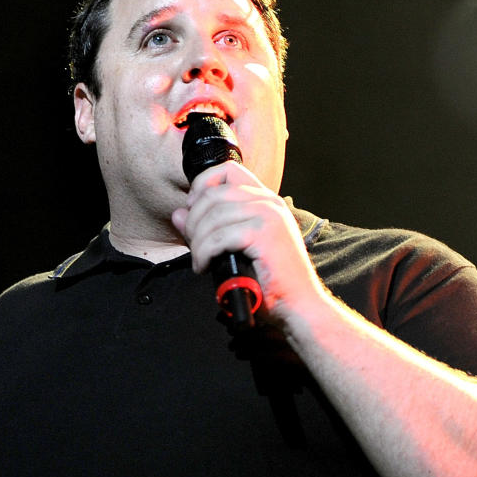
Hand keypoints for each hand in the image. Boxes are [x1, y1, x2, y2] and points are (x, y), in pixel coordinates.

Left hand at [171, 159, 325, 325]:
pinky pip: (218, 236)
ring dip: (197, 243)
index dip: (202, 185)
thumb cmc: (270, 282)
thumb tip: (178, 214)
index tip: (193, 211)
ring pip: (213, 217)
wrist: (298, 306)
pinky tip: (206, 267)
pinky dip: (205, 253)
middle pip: (213, 194)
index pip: (228, 170)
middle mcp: (269, 201)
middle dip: (194, 222)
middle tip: (195, 247)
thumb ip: (206, 229)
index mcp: (265, 200)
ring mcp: (268, 215)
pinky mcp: (264, 234)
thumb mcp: (233, 249)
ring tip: (201, 262)